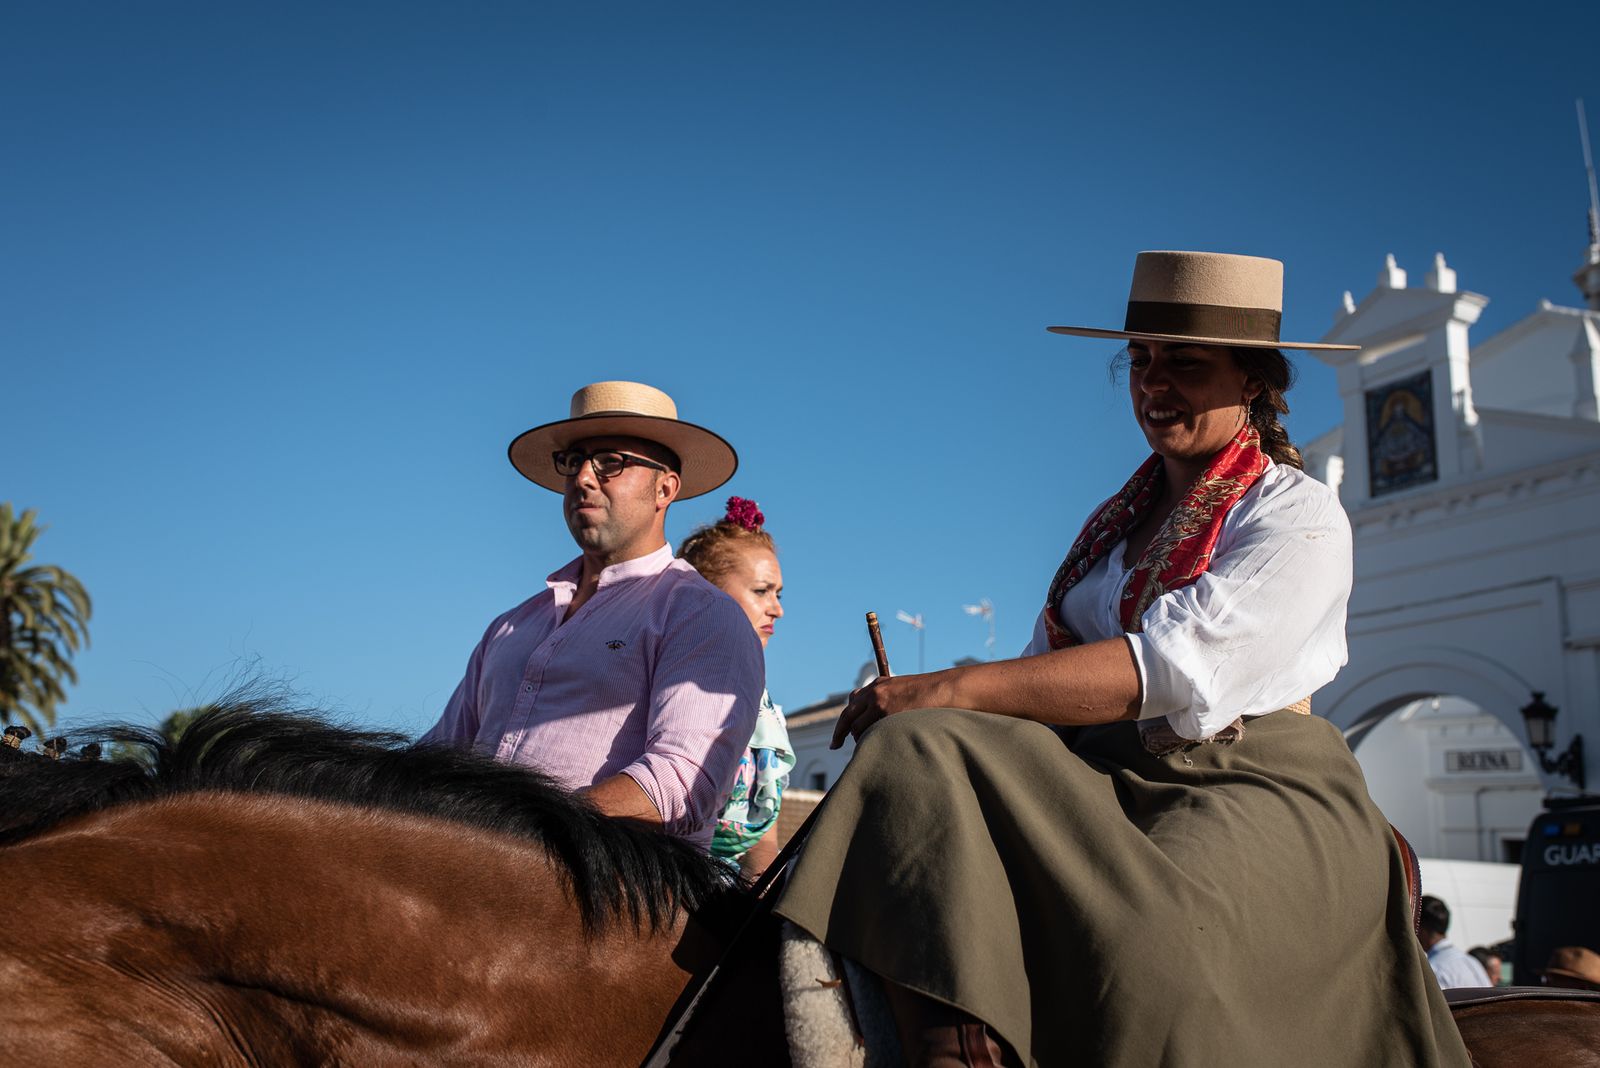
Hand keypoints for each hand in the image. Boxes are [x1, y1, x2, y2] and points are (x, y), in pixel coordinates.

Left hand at [830, 672, 947, 749]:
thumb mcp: (903, 690)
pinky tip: (875, 748)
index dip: (846, 719)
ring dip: (860, 739)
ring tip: (868, 748)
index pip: (853, 702)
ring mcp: (878, 701)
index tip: (840, 733)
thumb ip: (886, 698)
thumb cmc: (930, 694)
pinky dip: (868, 742)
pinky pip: (868, 733)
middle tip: (834, 746)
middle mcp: (874, 691)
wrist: (945, 689)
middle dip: (839, 732)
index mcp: (878, 685)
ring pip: (857, 727)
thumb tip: (874, 714)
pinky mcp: (885, 712)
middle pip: (847, 715)